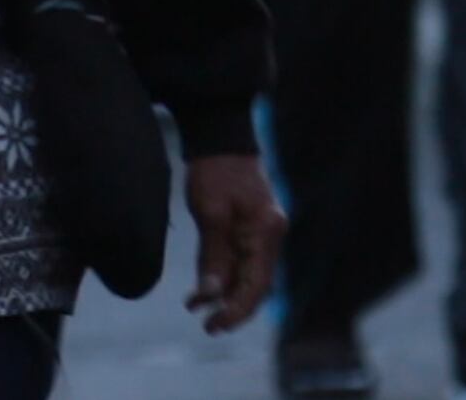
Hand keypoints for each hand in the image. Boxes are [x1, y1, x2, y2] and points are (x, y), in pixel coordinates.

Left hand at [181, 153, 284, 334]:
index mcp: (266, 231)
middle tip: (207, 326)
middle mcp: (270, 236)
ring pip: (247, 276)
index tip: (215, 325)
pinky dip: (223, 278)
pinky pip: (240, 263)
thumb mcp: (210, 213)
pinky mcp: (250, 231)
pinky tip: (201, 291)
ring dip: (224, 294)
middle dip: (232, 307)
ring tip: (195, 307)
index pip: (257, 284)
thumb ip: (212, 255)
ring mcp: (262, 234)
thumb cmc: (215, 171)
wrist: (220, 139)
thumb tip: (210, 294)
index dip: (237, 310)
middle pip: (256, 285)